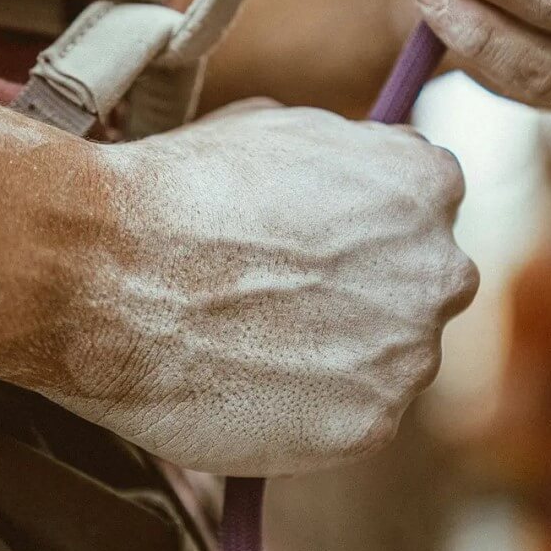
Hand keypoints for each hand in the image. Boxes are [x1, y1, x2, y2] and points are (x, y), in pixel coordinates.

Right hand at [44, 101, 475, 475]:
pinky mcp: (370, 423)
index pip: (430, 201)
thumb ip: (348, 157)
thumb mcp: (281, 128)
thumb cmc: (185, 188)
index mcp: (425, 182)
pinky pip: (358, 414)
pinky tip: (255, 376)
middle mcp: (437, 266)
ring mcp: (409, 349)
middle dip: (376, 286)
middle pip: (425, 281)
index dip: (375, 219)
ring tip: (259, 337)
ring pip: (394, 354)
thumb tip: (359, 175)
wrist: (112, 268)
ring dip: (346, 350)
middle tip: (296, 294)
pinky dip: (316, 405)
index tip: (332, 238)